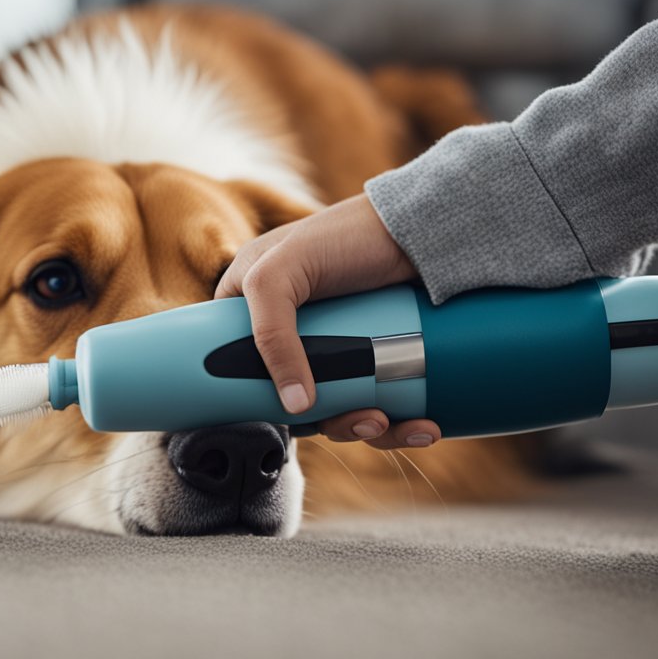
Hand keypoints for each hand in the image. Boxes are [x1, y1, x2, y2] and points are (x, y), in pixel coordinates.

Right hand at [215, 193, 441, 448]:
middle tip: (363, 419)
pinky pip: (377, 404)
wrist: (418, 230)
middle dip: (330, 422)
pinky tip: (421, 424)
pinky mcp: (374, 357)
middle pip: (293, 401)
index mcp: (250, 312)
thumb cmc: (341, 235)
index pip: (236, 372)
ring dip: (366, 428)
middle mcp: (289, 335)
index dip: (256, 403)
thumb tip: (294, 406)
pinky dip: (398, 424)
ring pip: (338, 410)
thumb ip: (269, 333)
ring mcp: (334, 348)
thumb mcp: (278, 274)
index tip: (288, 419)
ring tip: (390, 420)